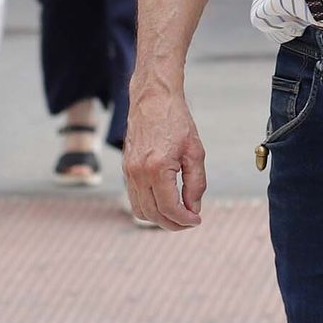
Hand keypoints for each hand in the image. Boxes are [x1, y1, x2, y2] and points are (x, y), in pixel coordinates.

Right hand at [124, 89, 206, 229]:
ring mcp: (128, 171)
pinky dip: (148, 206)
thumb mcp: (195, 152)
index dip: (184, 220)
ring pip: (140, 210)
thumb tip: (193, 209)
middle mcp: (138, 172)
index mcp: (157, 168)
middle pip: (153, 214)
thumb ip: (196, 184)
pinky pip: (134, 197)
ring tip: (178, 214)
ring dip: (158, 218)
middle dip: (173, 223)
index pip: (169, 208)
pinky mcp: (125, 168)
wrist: (154, 99)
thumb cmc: (177, 122)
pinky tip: (165, 202)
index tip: (197, 221)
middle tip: (190, 221)